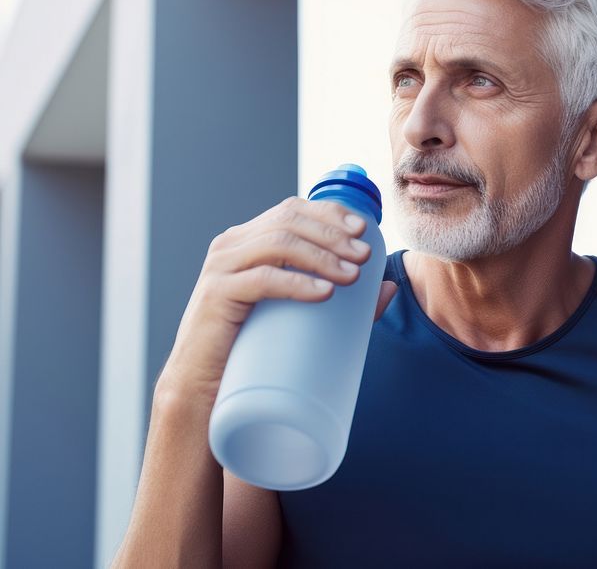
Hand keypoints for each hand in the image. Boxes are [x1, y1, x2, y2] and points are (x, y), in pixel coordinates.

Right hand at [156, 196, 397, 406]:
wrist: (204, 390)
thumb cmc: (252, 351)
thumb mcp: (298, 316)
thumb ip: (345, 304)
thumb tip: (389, 288)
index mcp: (248, 241)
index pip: (292, 209)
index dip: (330, 213)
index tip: (363, 229)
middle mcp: (232, 246)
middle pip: (289, 220)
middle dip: (333, 234)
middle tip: (365, 255)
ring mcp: (221, 268)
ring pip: (279, 243)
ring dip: (322, 255)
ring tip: (352, 276)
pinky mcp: (217, 296)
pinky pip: (262, 279)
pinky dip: (297, 282)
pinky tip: (323, 292)